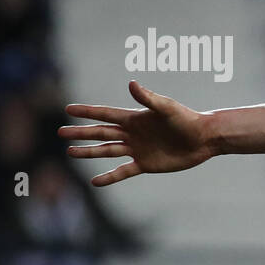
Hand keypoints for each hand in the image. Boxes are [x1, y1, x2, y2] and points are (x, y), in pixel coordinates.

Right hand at [58, 80, 214, 185]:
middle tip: (60, 133)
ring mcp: (137, 149)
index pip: (105, 114)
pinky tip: (95, 181)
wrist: (204, 139)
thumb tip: (131, 83)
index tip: (68, 109)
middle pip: (101, 133)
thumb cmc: (187, 119)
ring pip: (108, 151)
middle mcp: (133, 134)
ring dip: (89, 152)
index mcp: (135, 118)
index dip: (87, 112)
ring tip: (70, 152)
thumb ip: (148, 98)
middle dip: (81, 133)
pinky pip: (123, 171)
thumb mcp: (167, 108)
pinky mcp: (146, 164)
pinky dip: (110, 176)